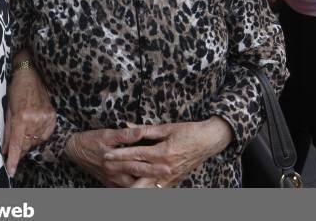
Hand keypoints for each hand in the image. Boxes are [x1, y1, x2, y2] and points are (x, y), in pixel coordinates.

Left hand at [3, 62, 55, 175]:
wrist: (30, 73)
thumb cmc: (16, 89)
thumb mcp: (7, 110)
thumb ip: (7, 131)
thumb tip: (4, 149)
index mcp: (21, 117)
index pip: (16, 143)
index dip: (13, 158)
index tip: (11, 170)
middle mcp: (34, 119)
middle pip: (26, 144)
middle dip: (19, 148)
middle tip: (14, 147)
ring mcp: (45, 118)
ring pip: (36, 141)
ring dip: (29, 140)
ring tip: (24, 129)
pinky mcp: (52, 116)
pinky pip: (45, 134)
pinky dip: (39, 135)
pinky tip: (34, 127)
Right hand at [64, 128, 171, 186]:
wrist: (72, 150)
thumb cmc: (90, 140)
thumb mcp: (106, 134)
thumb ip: (125, 134)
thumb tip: (140, 131)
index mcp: (114, 160)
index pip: (137, 165)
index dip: (153, 167)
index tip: (168, 168)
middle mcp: (114, 173)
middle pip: (138, 178)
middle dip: (154, 179)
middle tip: (169, 177)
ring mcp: (112, 181)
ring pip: (133, 186)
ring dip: (146, 186)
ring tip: (162, 186)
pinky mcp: (109, 184)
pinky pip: (125, 189)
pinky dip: (136, 189)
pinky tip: (146, 188)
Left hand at [104, 118, 233, 186]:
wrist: (210, 141)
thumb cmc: (188, 131)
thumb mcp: (167, 128)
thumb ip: (145, 130)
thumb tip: (126, 125)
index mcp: (162, 152)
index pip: (135, 155)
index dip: (119, 155)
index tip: (106, 156)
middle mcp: (165, 168)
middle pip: (140, 179)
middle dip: (122, 181)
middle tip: (108, 179)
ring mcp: (170, 177)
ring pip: (148, 189)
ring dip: (134, 190)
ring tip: (119, 191)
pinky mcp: (174, 181)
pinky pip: (157, 190)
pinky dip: (146, 191)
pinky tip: (135, 191)